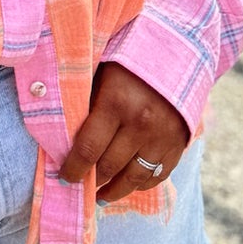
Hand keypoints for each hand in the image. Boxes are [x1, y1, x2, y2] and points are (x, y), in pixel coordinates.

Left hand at [59, 62, 189, 202]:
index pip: (88, 149)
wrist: (180, 48)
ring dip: (114, 190)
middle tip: (79, 185)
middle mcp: (142, 124)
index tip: (64, 178)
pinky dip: (141, 184)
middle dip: (92, 179)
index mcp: (117, 102)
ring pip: (134, 178)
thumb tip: (62, 133)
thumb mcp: (101, 71)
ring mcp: (163, 136)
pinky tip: (128, 185)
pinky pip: (157, 174)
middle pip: (109, 166)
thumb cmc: (129, 57)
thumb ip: (86, 101)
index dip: (73, 169)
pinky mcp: (179, 143)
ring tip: (101, 195)